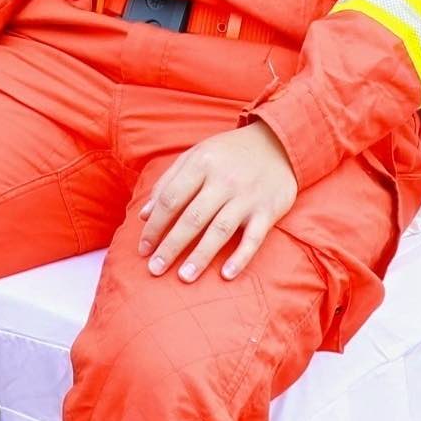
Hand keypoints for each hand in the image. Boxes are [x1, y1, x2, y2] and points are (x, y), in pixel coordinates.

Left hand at [139, 120, 300, 281]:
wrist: (278, 143)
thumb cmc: (229, 154)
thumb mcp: (196, 156)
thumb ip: (168, 182)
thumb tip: (144, 214)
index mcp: (201, 164)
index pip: (171, 199)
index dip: (154, 226)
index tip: (143, 249)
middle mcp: (223, 181)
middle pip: (192, 218)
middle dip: (171, 246)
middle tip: (155, 269)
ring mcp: (246, 197)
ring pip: (219, 230)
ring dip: (200, 256)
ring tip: (183, 277)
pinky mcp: (268, 210)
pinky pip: (253, 238)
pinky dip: (240, 257)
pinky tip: (226, 275)